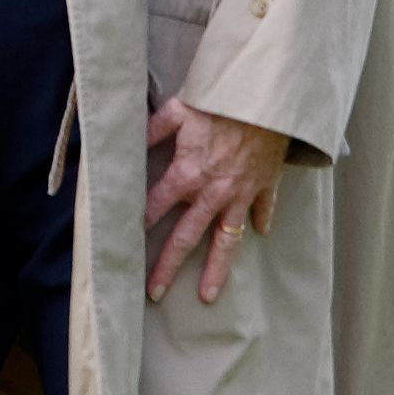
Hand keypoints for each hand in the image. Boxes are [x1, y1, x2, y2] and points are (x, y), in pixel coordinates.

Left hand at [144, 96, 287, 306]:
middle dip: (168, 266)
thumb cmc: (221, 101)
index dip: (139, 222)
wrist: (268, 99)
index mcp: (186, 175)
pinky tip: (258, 234)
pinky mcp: (265, 186)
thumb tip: (126, 142)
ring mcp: (241, 194)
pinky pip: (264, 210)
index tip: (125, 242)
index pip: (155, 207)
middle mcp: (212, 193)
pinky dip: (262, 222)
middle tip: (154, 293)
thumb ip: (152, 130)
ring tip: (207, 295)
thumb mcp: (178, 111)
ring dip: (216, 269)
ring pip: (227, 240)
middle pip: (186, 238)